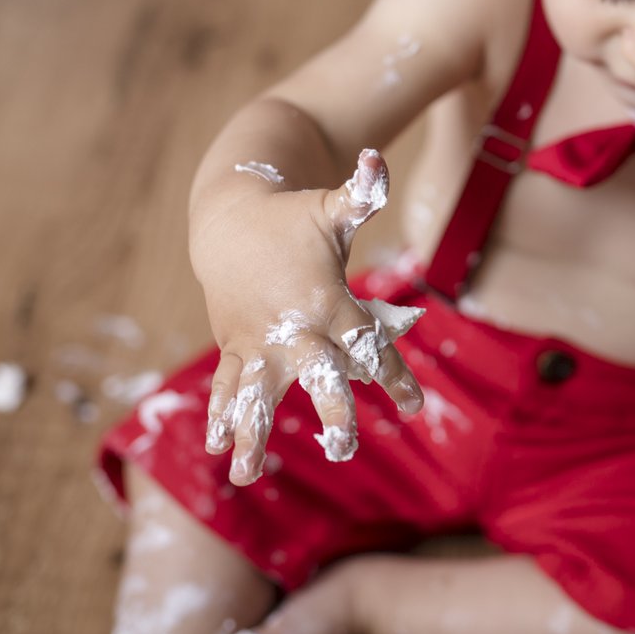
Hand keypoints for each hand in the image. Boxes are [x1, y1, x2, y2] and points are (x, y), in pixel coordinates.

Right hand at [193, 149, 425, 483]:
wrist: (229, 223)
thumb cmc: (294, 219)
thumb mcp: (332, 206)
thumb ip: (362, 192)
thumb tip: (376, 157)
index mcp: (326, 300)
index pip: (368, 344)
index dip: (394, 375)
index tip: (415, 407)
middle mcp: (293, 328)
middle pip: (318, 376)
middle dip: (332, 412)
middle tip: (343, 450)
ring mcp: (259, 342)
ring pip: (258, 394)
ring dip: (252, 433)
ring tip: (245, 476)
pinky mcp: (235, 348)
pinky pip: (227, 386)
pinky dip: (221, 415)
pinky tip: (218, 451)